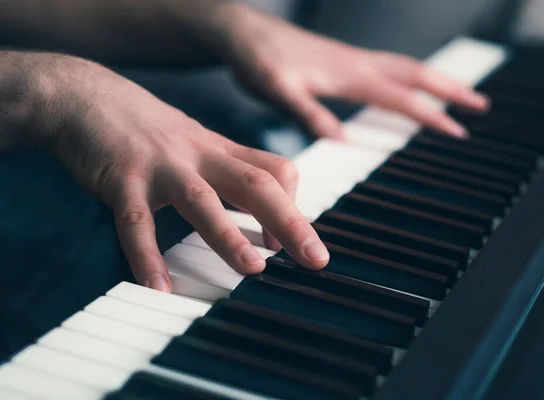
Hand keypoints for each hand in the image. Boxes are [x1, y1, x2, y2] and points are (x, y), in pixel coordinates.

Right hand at [34, 54, 328, 291]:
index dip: (293, 206)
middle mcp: (199, 156)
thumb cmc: (148, 130)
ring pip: (202, 200)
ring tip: (252, 269)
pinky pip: (136, 222)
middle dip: (290, 222)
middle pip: (256, 185)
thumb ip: (227, 175)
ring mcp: (161, 166)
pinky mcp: (121, 178)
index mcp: (221, 151)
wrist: (86, 96)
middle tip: (315, 259)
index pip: (276, 171)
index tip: (293, 244)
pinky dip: (147, 256)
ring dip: (229, 235)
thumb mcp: (196, 145)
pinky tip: (157, 288)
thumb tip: (259, 218)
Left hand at [220, 4, 488, 139]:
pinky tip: (407, 84)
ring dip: (435, 79)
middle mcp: (357, 63)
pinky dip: (409, 75)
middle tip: (481, 104)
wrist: (242, 33)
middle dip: (450, 88)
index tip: (459, 132)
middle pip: (415, 73)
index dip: (431, 115)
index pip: (400, 97)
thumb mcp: (277, 91)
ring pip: (405, 66)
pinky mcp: (343, 59)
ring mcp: (352, 59)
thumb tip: (342, 139)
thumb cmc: (257, 62)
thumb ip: (308, 113)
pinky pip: (388, 65)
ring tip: (458, 92)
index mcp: (348, 75)